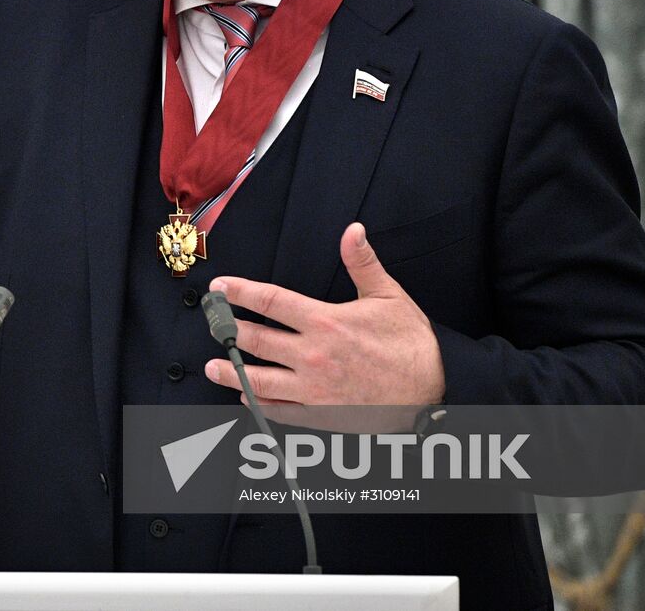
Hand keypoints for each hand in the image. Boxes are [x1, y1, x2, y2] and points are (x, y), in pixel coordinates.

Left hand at [204, 222, 444, 406]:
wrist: (433, 394)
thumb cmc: (412, 345)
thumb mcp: (389, 296)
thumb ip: (363, 263)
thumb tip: (353, 230)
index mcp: (326, 322)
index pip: (271, 301)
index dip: (240, 292)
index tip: (220, 287)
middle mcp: (313, 356)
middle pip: (255, 340)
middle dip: (227, 330)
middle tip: (212, 323)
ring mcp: (313, 389)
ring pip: (258, 379)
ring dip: (231, 371)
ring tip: (213, 365)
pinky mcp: (319, 415)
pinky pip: (279, 410)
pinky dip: (258, 403)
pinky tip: (246, 396)